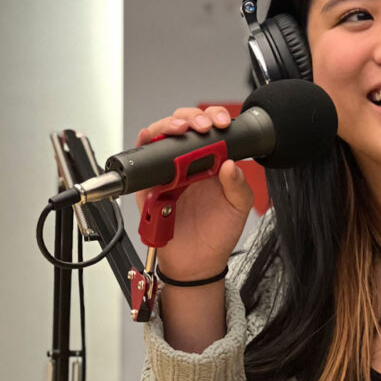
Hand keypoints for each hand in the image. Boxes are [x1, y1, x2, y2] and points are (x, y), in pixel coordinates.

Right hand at [136, 107, 253, 280]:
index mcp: (211, 164)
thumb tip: (230, 163)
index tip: (222, 122)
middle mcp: (188, 164)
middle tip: (202, 126)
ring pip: (160, 136)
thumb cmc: (217, 234)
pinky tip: (156, 145)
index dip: (213, 118)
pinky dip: (146, 148)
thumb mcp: (238, 207)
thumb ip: (238, 185)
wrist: (197, 263)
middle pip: (182, 125)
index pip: (210, 129)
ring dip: (168, 127)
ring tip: (181, 131)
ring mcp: (167, 173)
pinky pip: (142, 163)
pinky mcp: (150, 186)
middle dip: (191, 117)